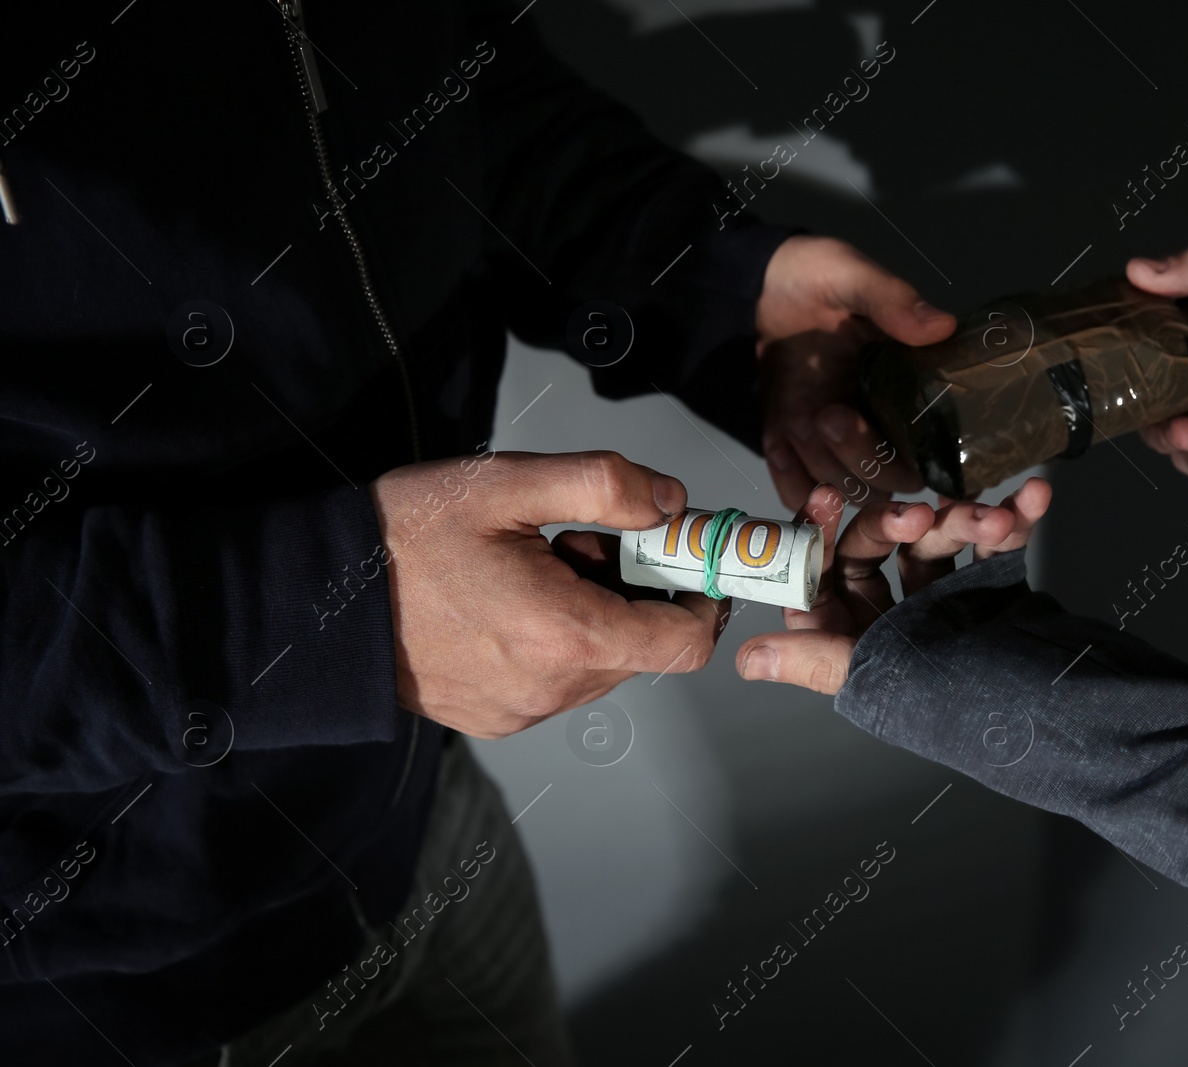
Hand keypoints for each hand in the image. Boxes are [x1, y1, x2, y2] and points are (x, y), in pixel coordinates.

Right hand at [369, 450, 727, 737]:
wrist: (315, 598)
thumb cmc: (405, 535)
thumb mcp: (507, 483)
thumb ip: (603, 485)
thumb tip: (671, 502)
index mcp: (565, 635)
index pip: (685, 643)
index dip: (699, 597)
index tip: (680, 555)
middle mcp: (551, 688)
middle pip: (644, 648)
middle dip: (635, 592)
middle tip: (581, 540)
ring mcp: (523, 710)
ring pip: (603, 664)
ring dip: (596, 615)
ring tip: (535, 566)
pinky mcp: (496, 717)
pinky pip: (560, 681)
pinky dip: (559, 641)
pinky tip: (511, 600)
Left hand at [735, 478, 1051, 693]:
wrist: (1058, 721)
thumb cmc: (963, 709)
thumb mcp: (881, 680)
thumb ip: (818, 661)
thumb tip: (749, 659)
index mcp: (852, 638)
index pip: (821, 575)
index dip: (820, 535)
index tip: (830, 498)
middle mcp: (890, 616)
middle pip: (878, 546)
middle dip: (899, 522)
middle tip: (923, 515)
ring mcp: (941, 598)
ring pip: (935, 539)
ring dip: (966, 520)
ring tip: (995, 519)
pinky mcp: (989, 587)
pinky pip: (991, 542)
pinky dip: (1013, 518)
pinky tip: (1032, 499)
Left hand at [755, 235, 956, 509]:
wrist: (753, 283)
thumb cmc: (812, 274)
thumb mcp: (853, 275)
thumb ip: (893, 301)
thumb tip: (942, 327)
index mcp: (907, 388)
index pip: (928, 455)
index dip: (911, 462)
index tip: (877, 428)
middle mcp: (878, 423)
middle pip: (887, 483)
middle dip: (859, 460)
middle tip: (826, 415)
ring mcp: (835, 439)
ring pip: (845, 491)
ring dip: (821, 466)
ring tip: (800, 421)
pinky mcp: (795, 446)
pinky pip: (801, 493)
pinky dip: (791, 483)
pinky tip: (781, 446)